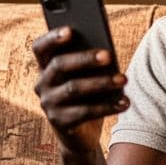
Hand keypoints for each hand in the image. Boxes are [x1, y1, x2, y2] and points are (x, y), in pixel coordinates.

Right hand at [32, 28, 128, 154]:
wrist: (80, 134)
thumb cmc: (86, 97)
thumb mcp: (85, 78)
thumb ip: (89, 64)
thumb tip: (107, 53)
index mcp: (46, 67)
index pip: (40, 48)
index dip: (52, 37)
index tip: (70, 30)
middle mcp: (42, 84)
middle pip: (59, 65)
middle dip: (85, 58)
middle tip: (108, 55)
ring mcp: (48, 104)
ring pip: (74, 88)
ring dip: (102, 82)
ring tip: (124, 79)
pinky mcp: (60, 123)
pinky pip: (84, 112)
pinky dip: (107, 107)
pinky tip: (124, 102)